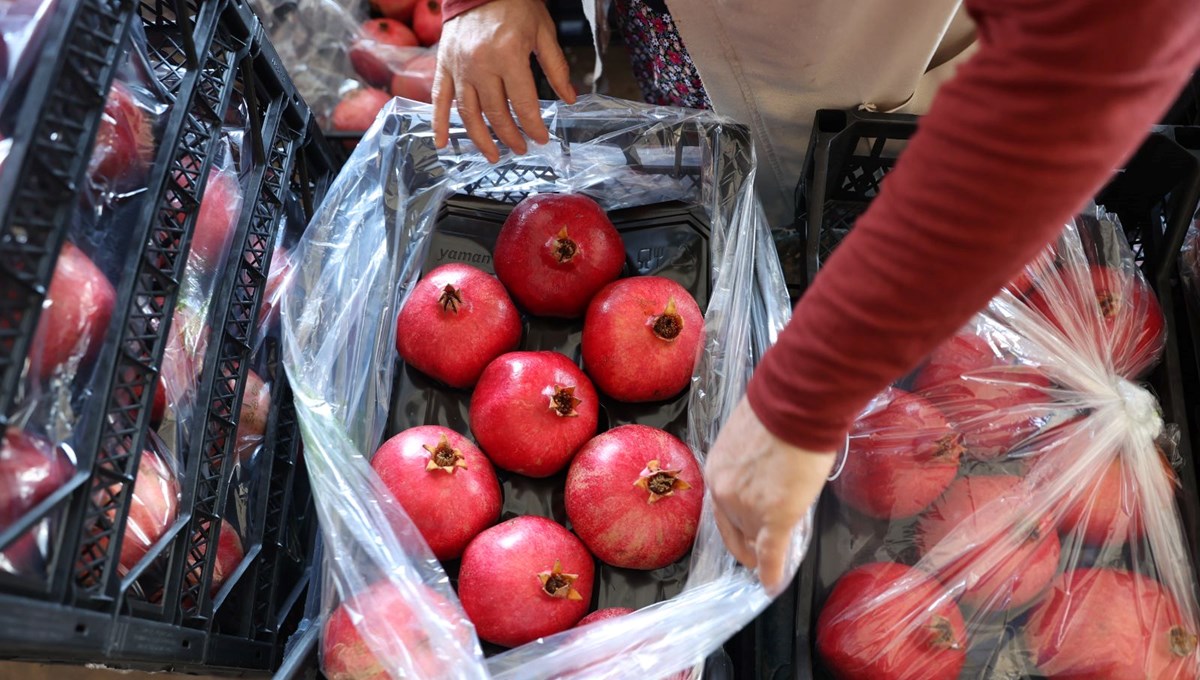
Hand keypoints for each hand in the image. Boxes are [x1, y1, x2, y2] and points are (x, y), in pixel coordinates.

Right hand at [432, 0, 575, 161]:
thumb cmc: (514, 3)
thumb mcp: (543, 32)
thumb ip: (556, 68)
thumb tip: (569, 98)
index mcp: (508, 55)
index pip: (523, 104)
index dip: (533, 126)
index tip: (542, 138)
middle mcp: (481, 64)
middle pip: (496, 113)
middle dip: (510, 136)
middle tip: (521, 148)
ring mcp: (459, 67)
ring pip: (468, 113)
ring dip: (481, 139)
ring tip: (493, 155)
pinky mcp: (444, 65)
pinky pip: (439, 99)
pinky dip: (439, 123)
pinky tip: (442, 143)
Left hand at [705, 397, 835, 594]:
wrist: (795, 406)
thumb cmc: (779, 412)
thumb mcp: (749, 439)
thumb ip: (749, 463)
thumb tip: (764, 472)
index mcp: (716, 471)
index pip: (721, 509)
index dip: (735, 526)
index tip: (744, 537)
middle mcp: (723, 492)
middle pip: (736, 527)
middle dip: (748, 542)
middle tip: (758, 555)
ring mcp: (747, 507)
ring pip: (755, 538)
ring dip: (765, 551)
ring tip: (773, 564)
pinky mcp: (773, 517)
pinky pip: (770, 553)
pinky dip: (772, 572)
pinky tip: (772, 584)